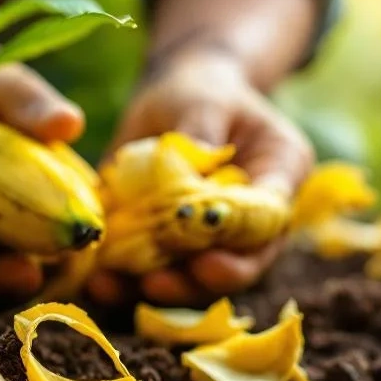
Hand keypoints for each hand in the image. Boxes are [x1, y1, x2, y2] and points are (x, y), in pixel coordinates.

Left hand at [87, 48, 314, 305]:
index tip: (207, 263)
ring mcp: (213, 240)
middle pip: (238, 265)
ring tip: (115, 286)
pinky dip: (127, 282)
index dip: (241, 249)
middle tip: (157, 285)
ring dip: (157, 289)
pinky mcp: (172, 248)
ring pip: (195, 279)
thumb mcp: (202, 99)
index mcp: (280, 174)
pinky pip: (154, 273)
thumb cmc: (201, 91)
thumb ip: (199, 131)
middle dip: (197, 282)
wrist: (175, 98)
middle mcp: (254, 218)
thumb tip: (190, 164)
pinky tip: (99, 281)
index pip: (269, 222)